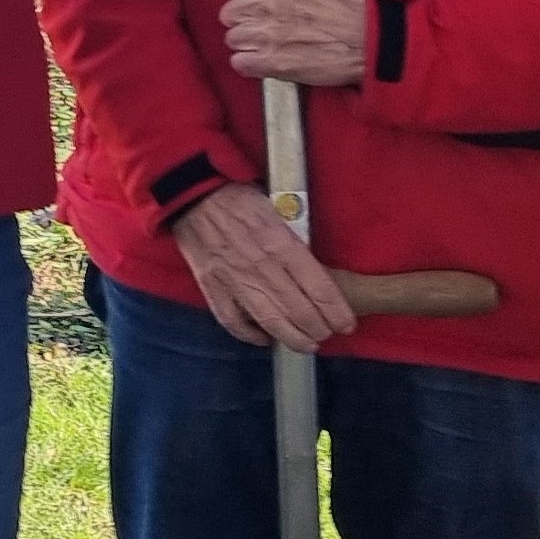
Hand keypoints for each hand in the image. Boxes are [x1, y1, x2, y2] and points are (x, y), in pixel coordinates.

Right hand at [170, 186, 354, 350]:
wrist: (194, 194)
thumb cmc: (240, 197)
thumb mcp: (279, 209)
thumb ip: (296, 241)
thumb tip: (316, 269)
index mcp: (282, 243)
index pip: (318, 288)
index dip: (336, 312)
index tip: (346, 324)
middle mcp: (262, 266)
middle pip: (299, 310)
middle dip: (318, 329)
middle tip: (327, 334)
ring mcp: (235, 279)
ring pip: (270, 320)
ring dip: (293, 338)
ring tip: (306, 344)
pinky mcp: (211, 286)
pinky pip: (231, 319)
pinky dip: (249, 334)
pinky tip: (263, 338)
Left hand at [219, 0, 367, 87]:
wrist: (367, 43)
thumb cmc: (345, 8)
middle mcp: (266, 3)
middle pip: (227, 13)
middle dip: (243, 18)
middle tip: (265, 23)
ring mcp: (265, 34)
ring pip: (233, 38)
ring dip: (248, 42)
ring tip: (271, 42)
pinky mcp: (269, 62)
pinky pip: (239, 61)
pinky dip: (250, 62)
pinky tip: (267, 58)